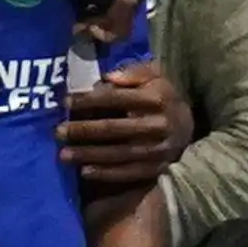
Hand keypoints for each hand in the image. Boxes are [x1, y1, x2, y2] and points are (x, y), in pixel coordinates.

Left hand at [59, 62, 190, 184]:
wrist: (189, 124)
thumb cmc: (162, 94)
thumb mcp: (154, 74)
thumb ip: (133, 72)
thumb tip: (108, 76)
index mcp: (157, 98)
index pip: (117, 98)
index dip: (90, 100)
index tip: (66, 102)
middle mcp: (158, 124)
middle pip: (115, 128)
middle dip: (84, 131)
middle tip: (58, 132)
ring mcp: (159, 149)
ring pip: (119, 154)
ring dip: (89, 155)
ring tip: (63, 155)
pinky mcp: (158, 168)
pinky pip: (129, 173)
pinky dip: (106, 173)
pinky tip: (85, 171)